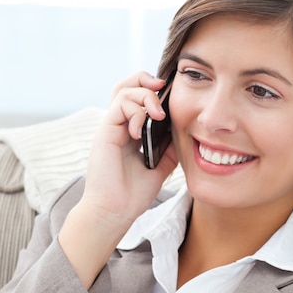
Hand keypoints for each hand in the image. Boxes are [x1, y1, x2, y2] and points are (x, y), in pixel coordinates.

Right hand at [83, 71, 177, 224]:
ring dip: (144, 96)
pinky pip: (119, 107)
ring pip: (123, 91)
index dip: (152, 89)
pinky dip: (135, 113)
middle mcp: (119, 126)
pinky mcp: (105, 133)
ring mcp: (111, 128)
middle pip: (126, 85)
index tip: (171, 93)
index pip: (137, 97)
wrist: (115, 212)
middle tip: (163, 86)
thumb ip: (169, 147)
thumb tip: (187, 132)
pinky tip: (141, 132)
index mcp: (130, 131)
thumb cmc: (133, 194)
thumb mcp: (160, 166)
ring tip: (158, 114)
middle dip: (145, 79)